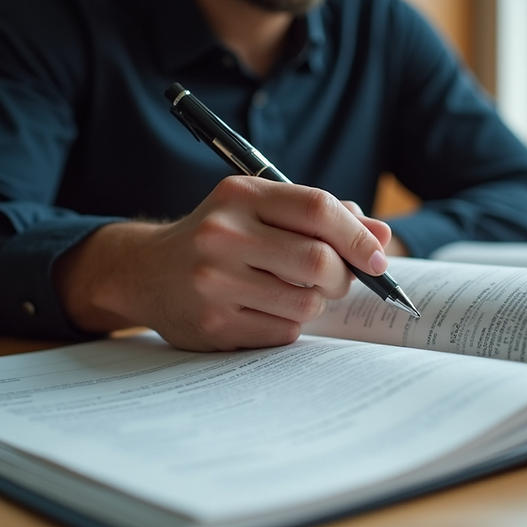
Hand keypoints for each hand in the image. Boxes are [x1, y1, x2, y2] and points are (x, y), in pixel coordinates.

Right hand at [55, 177, 392, 350]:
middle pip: (319, 261)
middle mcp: (222, 234)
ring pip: (306, 302)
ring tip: (293, 293)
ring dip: (314, 303)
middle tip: (339, 281)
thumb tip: (381, 237)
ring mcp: (214, 282)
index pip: (317, 209)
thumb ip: (320, 217)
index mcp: (240, 195)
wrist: (145, 272)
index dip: (358, 237)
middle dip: (343, 277)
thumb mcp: (259, 210)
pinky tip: (264, 311)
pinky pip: (284, 332)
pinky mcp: (213, 324)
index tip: (378, 260)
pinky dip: (289, 325)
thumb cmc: (220, 238)